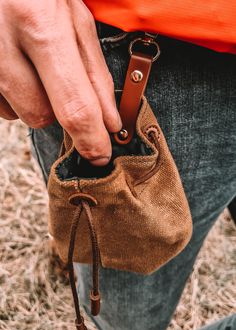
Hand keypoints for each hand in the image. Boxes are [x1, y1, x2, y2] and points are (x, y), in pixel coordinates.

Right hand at [0, 0, 121, 165]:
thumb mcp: (76, 16)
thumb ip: (94, 72)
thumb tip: (109, 121)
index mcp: (39, 25)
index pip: (73, 106)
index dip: (90, 139)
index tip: (100, 155)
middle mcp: (2, 46)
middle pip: (40, 115)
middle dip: (58, 109)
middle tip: (60, 75)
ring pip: (18, 113)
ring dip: (34, 99)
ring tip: (34, 60)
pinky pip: (0, 104)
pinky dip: (14, 93)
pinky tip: (16, 65)